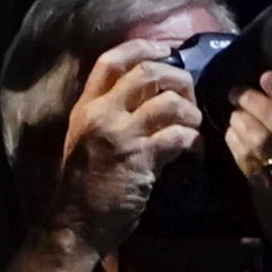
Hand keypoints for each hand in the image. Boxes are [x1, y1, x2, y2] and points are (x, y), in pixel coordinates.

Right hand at [45, 40, 205, 253]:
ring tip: (194, 124)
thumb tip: (149, 95)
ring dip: (191, 111)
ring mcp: (121, 135)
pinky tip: (195, 149)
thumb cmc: (83, 185)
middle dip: (177, 78)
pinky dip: (194, 140)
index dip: (142, 47)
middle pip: (147, 73)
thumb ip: (110, 114)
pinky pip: (178, 136)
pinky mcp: (140, 159)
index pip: (111, 61)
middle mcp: (102, 114)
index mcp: (86, 107)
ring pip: (169, 102)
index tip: (165, 49)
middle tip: (189, 93)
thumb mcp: (86, 138)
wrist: (75, 224)